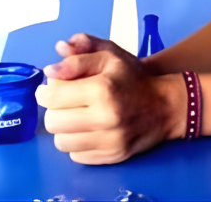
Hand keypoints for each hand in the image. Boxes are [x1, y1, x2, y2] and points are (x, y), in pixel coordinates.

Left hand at [36, 33, 186, 163]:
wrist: (165, 106)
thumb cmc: (133, 78)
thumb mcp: (110, 56)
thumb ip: (79, 54)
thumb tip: (51, 69)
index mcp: (102, 88)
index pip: (53, 97)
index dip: (45, 92)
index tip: (49, 90)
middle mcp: (105, 117)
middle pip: (53, 122)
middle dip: (55, 111)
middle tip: (65, 104)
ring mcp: (110, 141)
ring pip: (62, 143)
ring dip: (65, 130)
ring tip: (77, 118)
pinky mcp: (113, 157)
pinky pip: (77, 156)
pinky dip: (78, 144)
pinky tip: (90, 131)